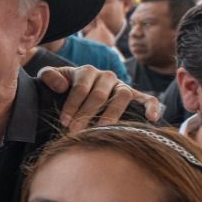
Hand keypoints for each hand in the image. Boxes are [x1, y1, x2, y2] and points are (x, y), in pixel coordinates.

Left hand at [36, 64, 161, 128]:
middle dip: (86, 114)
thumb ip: (49, 76)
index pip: (81, 88)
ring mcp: (121, 85)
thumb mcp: (51, 77)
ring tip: (101, 128)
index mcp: (87, 71)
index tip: (64, 121)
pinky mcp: (134, 95)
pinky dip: (152, 107)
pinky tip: (151, 119)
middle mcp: (106, 76)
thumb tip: (61, 86)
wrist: (76, 87)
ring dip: (112, 114)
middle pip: (100, 95)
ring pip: (122, 96)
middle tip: (76, 130)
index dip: (72, 105)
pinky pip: (148, 98)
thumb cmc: (63, 86)